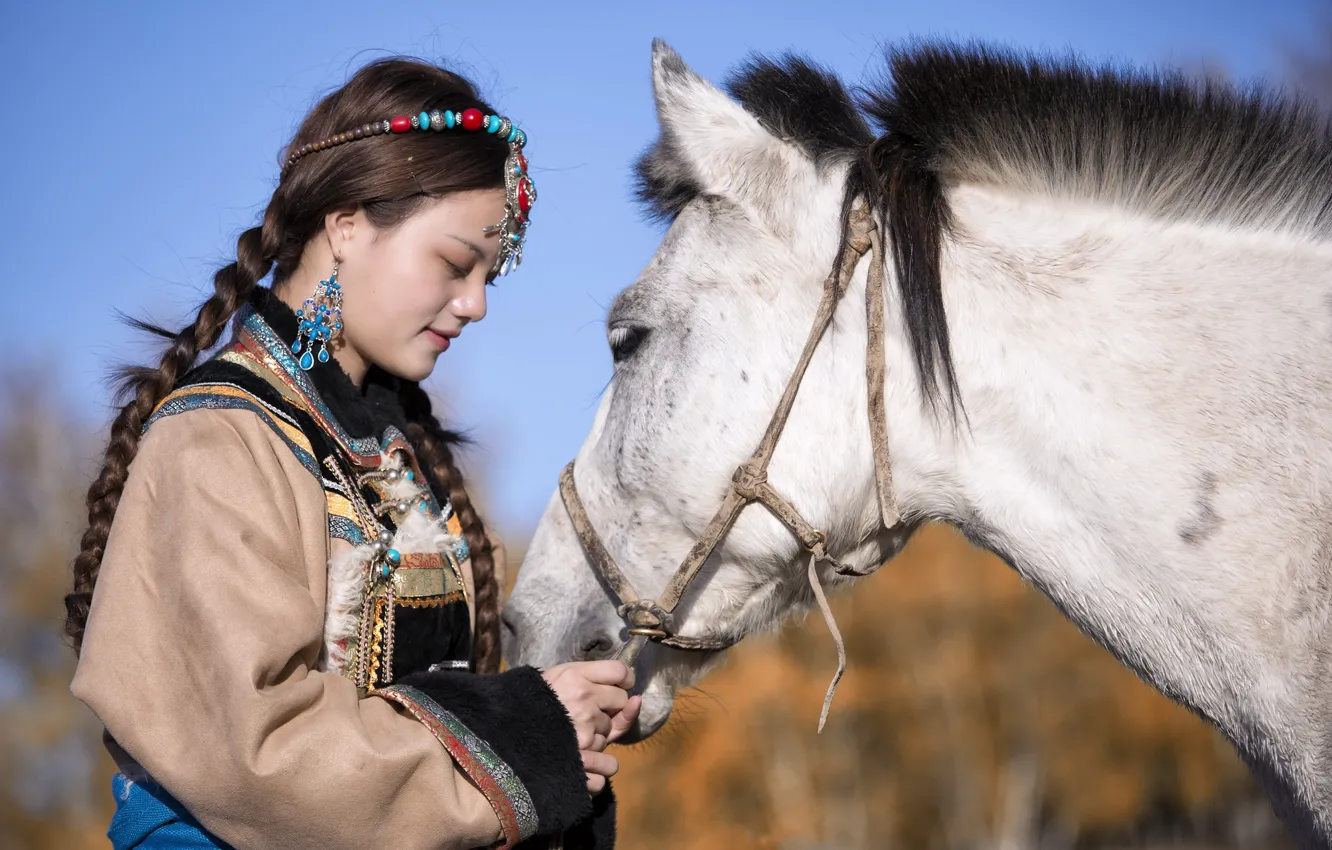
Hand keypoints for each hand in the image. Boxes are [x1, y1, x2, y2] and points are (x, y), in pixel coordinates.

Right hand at [541, 660, 639, 792]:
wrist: (499, 736)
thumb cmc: (528, 703)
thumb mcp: (554, 679)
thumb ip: (590, 679)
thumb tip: (633, 695)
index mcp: (574, 676)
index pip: (620, 672)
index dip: (624, 678)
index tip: (620, 685)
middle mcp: (583, 701)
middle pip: (621, 700)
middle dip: (609, 707)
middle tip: (585, 714)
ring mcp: (584, 731)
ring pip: (610, 733)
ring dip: (597, 737)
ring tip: (571, 737)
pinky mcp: (582, 760)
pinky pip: (607, 766)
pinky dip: (597, 769)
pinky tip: (581, 763)